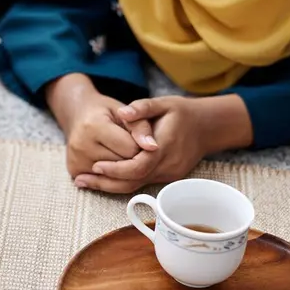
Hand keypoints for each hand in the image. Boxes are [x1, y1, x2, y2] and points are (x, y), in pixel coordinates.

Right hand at [45, 74, 156, 185]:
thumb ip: (141, 127)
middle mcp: (81, 145)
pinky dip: (110, 173)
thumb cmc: (104, 112)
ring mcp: (75, 160)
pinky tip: (107, 159)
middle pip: (123, 165)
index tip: (136, 137)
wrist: (77, 115)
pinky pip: (103, 180)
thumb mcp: (124, 112)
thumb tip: (153, 148)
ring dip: (122, 167)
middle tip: (125, 144)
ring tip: (116, 150)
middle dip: (131, 157)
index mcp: (94, 126)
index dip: (140, 144)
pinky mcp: (74, 170)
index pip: (131, 149)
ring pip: (115, 176)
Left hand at [77, 95, 251, 192]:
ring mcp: (169, 174)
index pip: (139, 165)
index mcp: (166, 146)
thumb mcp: (164, 102)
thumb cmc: (182, 112)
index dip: (117, 168)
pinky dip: (121, 182)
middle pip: (134, 181)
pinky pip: (141, 183)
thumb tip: (121, 113)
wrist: (207, 127)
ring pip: (136, 186)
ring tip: (84, 181)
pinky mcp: (167, 178)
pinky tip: (102, 179)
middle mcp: (168, 165)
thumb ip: (142, 107)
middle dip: (106, 182)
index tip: (96, 165)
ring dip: (110, 186)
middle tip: (81, 179)